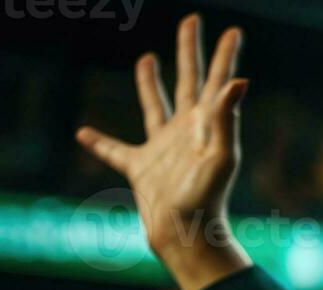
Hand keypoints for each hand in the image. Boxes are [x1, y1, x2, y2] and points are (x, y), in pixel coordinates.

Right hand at [74, 15, 251, 289]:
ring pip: (154, 107)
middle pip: (188, 81)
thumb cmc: (206, 199)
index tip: (233, 31)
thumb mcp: (221, 156)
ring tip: (147, 58)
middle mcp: (186, 132)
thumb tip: (239, 82)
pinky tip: (83, 133)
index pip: (217, 81)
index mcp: (207, 125)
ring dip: (149, 83)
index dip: (224, 56)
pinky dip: (99, 142)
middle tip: (191, 21)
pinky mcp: (141, 170)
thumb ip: (225, 118)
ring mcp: (163, 149)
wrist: (186, 235)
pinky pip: (115, 151)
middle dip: (189, 52)